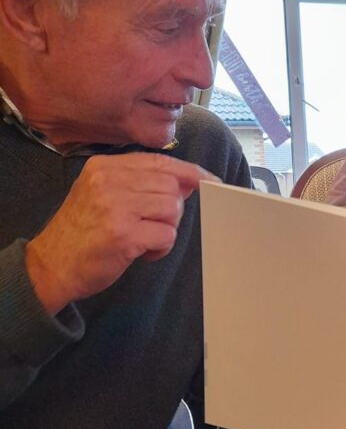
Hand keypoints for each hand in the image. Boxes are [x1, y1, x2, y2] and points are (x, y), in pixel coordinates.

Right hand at [25, 152, 217, 313]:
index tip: (210, 181)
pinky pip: (167, 236)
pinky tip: (142, 253)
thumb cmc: (81, 233)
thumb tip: (186, 182)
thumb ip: (138, 184)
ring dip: (166, 230)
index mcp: (104, 167)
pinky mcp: (123, 235)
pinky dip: (161, 248)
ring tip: (144, 240)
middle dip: (172, 211)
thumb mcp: (101, 194)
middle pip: (171, 186)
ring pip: (173, 209)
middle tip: (151, 227)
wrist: (51, 265)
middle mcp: (109, 181)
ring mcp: (115, 207)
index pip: (160, 162)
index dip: (190, 172)